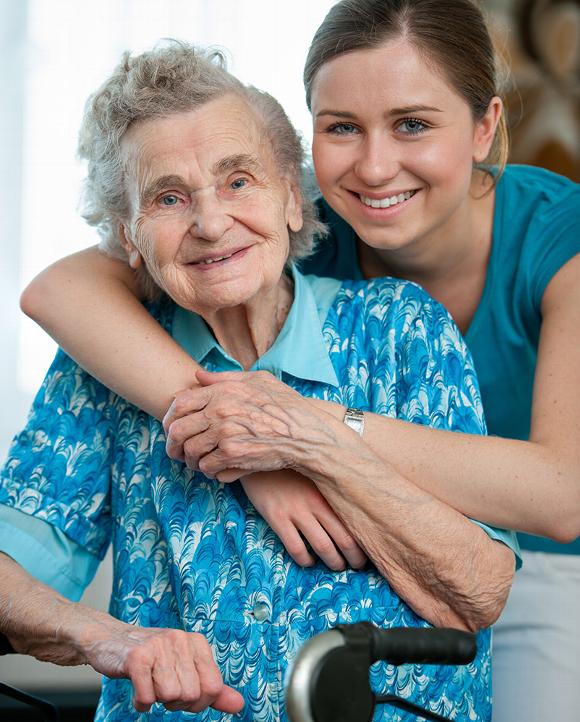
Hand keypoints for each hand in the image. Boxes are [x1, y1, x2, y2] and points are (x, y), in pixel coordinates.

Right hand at [82, 618, 243, 713]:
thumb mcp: (185, 667)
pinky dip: (141, 702)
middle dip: (176, 702)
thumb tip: (239, 704)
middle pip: (192, 694)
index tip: (184, 693)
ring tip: (150, 684)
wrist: (111, 639)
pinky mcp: (136, 658)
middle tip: (162, 687)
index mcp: (196, 642)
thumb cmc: (153, 657)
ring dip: (158, 700)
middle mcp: (180, 640)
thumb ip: (212, 688)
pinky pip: (147, 696)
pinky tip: (138, 689)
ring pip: (170, 695)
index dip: (199, 701)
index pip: (214, 687)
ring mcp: (158, 647)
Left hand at [163, 369, 335, 477]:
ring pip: (189, 451)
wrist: (306, 434)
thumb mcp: (259, 380)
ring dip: (191, 460)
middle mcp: (220, 410)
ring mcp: (225, 433)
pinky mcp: (233, 454)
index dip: (170, 417)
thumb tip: (198, 376)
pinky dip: (209, 470)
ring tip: (198, 462)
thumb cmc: (286, 406)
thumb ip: (225, 378)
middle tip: (177, 451)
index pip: (179, 402)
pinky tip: (217, 469)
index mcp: (223, 390)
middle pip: (177, 429)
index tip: (172, 428)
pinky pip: (206, 466)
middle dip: (173, 443)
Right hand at [242, 471, 367, 570]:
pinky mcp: (276, 517)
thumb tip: (358, 500)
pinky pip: (295, 548)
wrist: (259, 453)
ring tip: (336, 566)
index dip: (365, 542)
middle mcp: (317, 502)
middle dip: (354, 559)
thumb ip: (334, 485)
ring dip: (333, 562)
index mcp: (330, 490)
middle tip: (356, 566)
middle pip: (344, 539)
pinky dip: (305, 560)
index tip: (369, 551)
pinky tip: (308, 561)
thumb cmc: (291, 463)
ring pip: (323, 547)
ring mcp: (296, 510)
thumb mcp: (317, 470)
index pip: (356, 523)